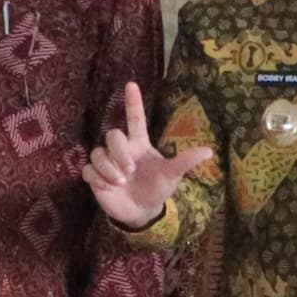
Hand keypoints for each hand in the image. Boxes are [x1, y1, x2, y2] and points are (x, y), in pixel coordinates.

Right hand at [79, 80, 213, 232]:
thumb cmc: (157, 188)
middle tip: (130, 171)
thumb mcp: (172, 175)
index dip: (133, 102)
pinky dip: (97, 178)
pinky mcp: (96, 177)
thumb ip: (185, 162)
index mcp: (140, 144)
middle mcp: (122, 150)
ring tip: (121, 183)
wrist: (143, 211)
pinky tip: (108, 188)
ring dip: (108, 168)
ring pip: (97, 153)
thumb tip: (209, 151)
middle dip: (119, 152)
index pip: (135, 119)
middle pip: (112, 135)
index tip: (131, 84)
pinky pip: (88, 170)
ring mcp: (107, 163)